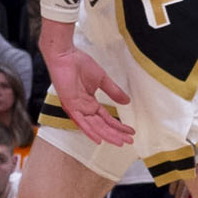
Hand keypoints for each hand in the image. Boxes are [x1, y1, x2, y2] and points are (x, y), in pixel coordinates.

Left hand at [39, 17, 132, 146]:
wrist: (66, 55)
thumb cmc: (79, 64)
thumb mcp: (102, 80)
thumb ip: (113, 92)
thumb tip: (127, 102)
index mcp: (89, 102)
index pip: (106, 119)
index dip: (118, 126)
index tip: (131, 131)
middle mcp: (82, 108)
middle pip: (101, 125)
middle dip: (116, 134)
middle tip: (129, 141)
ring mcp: (76, 107)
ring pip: (93, 126)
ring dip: (107, 135)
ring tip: (120, 142)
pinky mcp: (69, 105)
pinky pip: (80, 122)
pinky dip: (89, 131)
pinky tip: (99, 140)